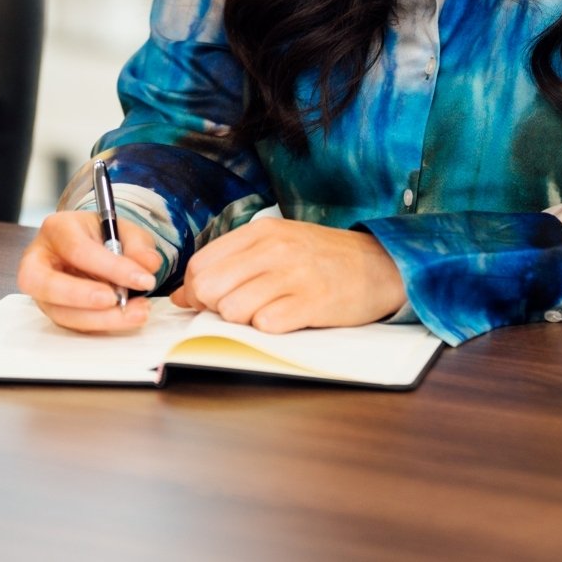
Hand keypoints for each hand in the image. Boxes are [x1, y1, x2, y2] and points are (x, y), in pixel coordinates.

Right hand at [17, 211, 162, 332]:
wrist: (92, 248)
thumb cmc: (102, 236)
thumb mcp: (124, 230)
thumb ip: (138, 245)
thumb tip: (149, 264)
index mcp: (57, 229)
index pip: (78, 250)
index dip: (111, 267)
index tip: (142, 280)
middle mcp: (40, 260)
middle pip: (48, 284)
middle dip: (83, 297)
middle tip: (116, 301)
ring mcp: (42, 290)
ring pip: (60, 313)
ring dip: (99, 319)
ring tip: (134, 314)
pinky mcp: (53, 310)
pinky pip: (72, 324)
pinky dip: (100, 325)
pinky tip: (124, 319)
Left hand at [169, 217, 405, 332]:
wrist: (380, 265)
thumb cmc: (321, 258)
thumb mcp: (275, 246)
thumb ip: (229, 264)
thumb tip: (181, 296)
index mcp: (260, 232)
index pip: (201, 265)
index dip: (198, 290)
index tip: (212, 300)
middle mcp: (275, 250)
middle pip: (210, 289)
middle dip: (216, 307)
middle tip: (240, 308)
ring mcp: (294, 276)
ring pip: (234, 310)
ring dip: (244, 320)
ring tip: (268, 311)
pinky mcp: (313, 303)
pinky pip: (267, 325)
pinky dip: (271, 329)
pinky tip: (288, 318)